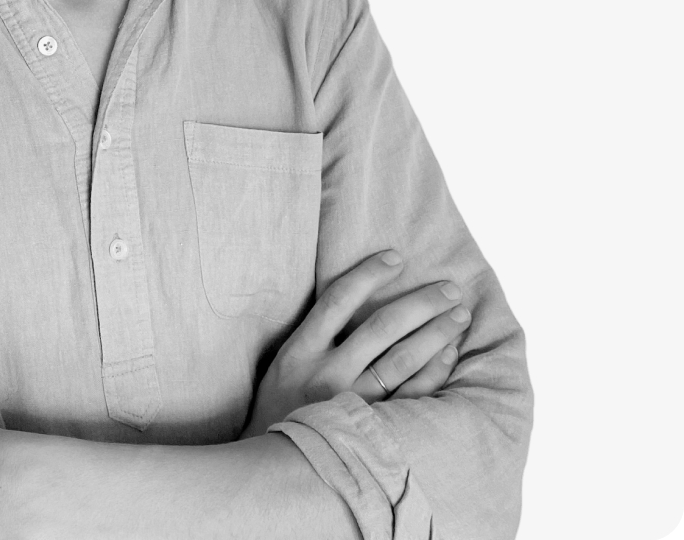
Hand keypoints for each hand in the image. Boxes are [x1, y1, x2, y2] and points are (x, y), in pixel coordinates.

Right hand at [239, 250, 469, 436]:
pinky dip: (432, 372)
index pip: (337, 300)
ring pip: (401, 360)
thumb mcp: (281, 366)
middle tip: (449, 289)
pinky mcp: (371, 430)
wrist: (270, 472)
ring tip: (458, 315)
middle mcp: (326, 375)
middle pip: (380, 327)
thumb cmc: (279, 410)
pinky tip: (447, 354)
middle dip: (419, 303)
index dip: (368, 274)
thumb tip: (354, 298)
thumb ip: (314, 337)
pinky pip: (410, 397)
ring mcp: (351, 404)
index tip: (395, 256)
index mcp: (299, 352)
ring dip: (434, 333)